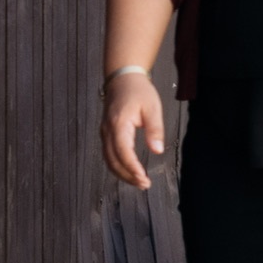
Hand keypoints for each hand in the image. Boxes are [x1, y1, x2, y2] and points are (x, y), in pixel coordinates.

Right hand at [101, 71, 166, 189]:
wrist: (122, 78)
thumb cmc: (139, 92)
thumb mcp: (152, 108)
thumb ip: (155, 129)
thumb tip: (157, 150)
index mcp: (118, 124)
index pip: (123, 152)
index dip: (132, 168)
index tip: (143, 178)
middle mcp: (107, 130)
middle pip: (113, 160)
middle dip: (128, 175)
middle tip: (144, 184)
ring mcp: (104, 132)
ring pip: (108, 159)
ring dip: (122, 173)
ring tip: (139, 182)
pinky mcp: (106, 133)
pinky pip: (108, 154)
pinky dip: (117, 166)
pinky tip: (129, 172)